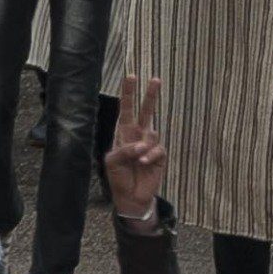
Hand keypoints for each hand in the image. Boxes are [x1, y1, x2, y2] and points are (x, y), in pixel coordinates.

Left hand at [102, 69, 167, 221]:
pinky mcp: (159, 155)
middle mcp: (138, 136)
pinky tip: (143, 163)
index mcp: (124, 133)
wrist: (131, 197)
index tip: (131, 76)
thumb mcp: (112, 162)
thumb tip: (141, 145)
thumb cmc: (118, 178)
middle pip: (146, 111)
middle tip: (155, 79)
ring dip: (143, 146)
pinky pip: (157, 149)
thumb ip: (124, 150)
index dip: (129, 93)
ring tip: (137, 159)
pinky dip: (149, 156)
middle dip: (150, 95)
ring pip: (152, 133)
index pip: (126, 110)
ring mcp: (150, 145)